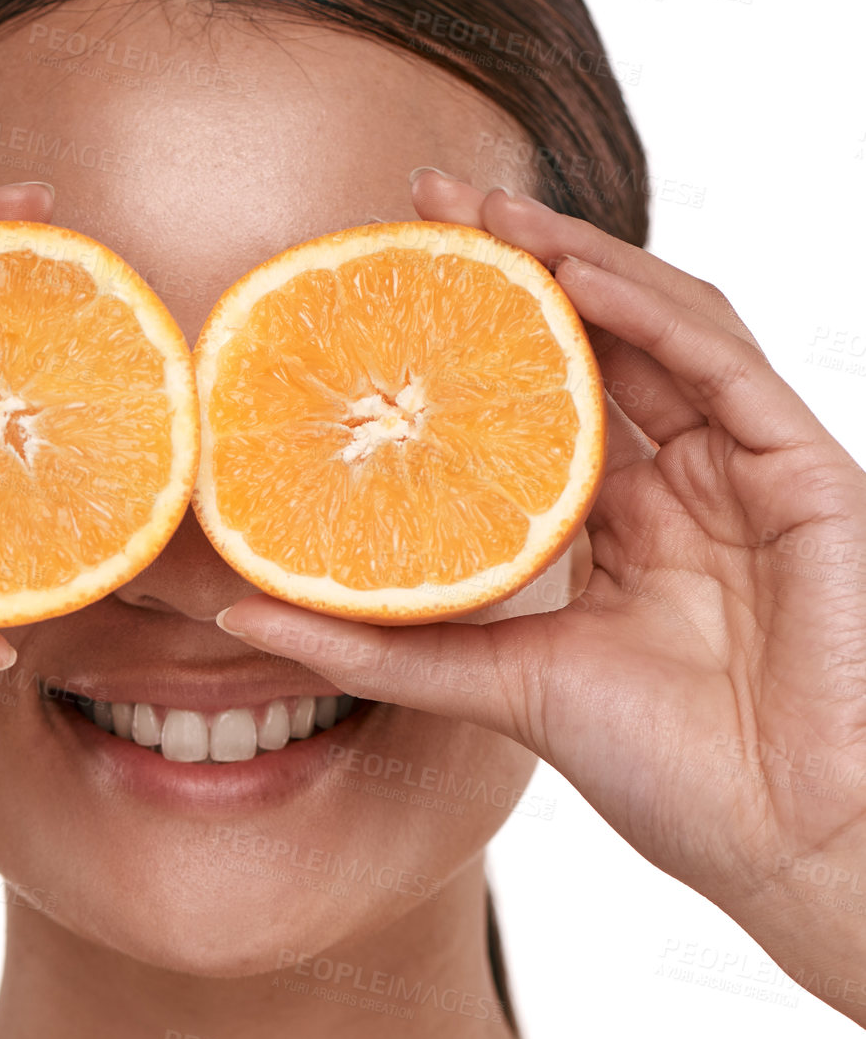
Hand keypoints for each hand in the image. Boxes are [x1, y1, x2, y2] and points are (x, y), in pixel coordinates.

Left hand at [217, 173, 865, 1022]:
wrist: (786, 839)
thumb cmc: (666, 772)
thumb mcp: (494, 684)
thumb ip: (377, 645)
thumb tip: (236, 616)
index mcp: (619, 521)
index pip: (539, 392)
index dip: (471, 327)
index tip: (383, 273)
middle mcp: (681, 478)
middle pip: (596, 335)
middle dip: (518, 257)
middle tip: (427, 199)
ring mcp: (743, 468)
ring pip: (663, 323)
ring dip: (579, 257)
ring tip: (491, 213)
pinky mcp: (803, 470)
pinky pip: (723, 363)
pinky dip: (650, 310)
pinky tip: (577, 273)